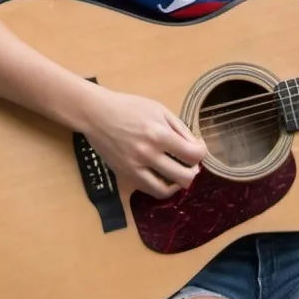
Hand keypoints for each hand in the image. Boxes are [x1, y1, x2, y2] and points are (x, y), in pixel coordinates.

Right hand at [80, 86, 206, 199]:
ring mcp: (135, 168)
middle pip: (184, 178)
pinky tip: (164, 178)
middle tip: (190, 163)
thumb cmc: (130, 107)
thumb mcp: (160, 111)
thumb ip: (181, 130)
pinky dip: (162, 188)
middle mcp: (148, 154)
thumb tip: (197, 147)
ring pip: (166, 191)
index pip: (193, 155)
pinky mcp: (125, 175)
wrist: (97, 114)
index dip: (201, 153)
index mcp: (159, 134)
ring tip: (179, 173)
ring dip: (178, 184)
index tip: (197, 148)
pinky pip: (149, 190)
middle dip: (193, 171)